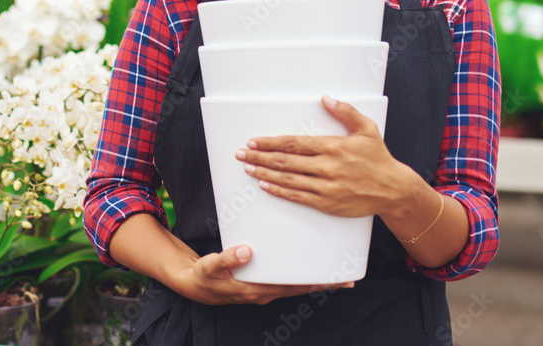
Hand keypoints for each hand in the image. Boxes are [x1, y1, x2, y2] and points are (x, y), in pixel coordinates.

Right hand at [173, 244, 353, 304]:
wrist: (194, 286)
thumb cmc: (204, 276)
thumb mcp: (210, 267)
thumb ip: (227, 259)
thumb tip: (247, 251)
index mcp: (255, 289)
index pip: (291, 287)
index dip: (313, 283)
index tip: (334, 279)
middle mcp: (264, 293)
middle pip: (300, 289)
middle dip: (323, 284)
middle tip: (348, 279)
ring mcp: (264, 291)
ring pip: (295, 287)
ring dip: (315, 282)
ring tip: (336, 275)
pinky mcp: (261, 285)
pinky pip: (286, 283)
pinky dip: (300, 279)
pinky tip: (309, 271)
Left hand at [236, 95, 412, 217]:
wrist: (394, 190)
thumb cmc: (379, 159)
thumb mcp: (366, 129)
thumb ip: (345, 112)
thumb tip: (326, 99)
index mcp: (332, 147)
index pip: (294, 143)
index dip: (271, 142)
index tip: (255, 140)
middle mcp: (326, 167)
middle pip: (286, 161)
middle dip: (260, 156)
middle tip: (242, 153)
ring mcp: (326, 186)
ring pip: (288, 179)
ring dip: (265, 173)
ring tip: (248, 168)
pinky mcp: (327, 203)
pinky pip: (298, 196)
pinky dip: (279, 190)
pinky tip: (266, 185)